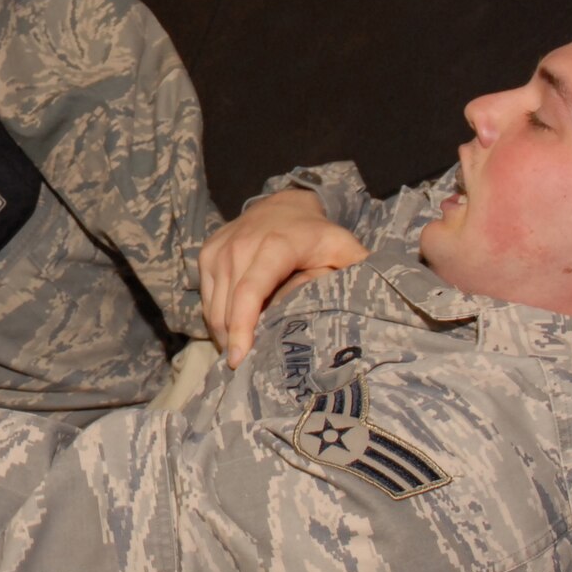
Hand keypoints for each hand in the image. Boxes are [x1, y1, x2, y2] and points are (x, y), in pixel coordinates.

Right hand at [199, 191, 367, 364]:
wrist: (283, 205)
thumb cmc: (317, 236)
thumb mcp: (343, 250)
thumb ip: (356, 275)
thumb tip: (365, 307)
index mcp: (275, 246)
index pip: (250, 292)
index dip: (243, 327)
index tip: (240, 360)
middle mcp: (241, 246)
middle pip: (227, 308)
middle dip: (234, 343)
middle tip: (251, 366)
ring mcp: (219, 250)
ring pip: (212, 308)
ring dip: (225, 335)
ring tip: (246, 351)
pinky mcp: (206, 254)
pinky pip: (206, 299)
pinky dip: (218, 318)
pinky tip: (236, 327)